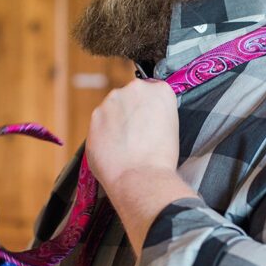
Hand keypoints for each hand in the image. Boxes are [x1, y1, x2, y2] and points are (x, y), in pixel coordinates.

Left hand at [85, 78, 179, 195]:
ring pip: (113, 109)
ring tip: (124, 144)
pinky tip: (113, 148)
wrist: (140, 176)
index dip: (150, 109)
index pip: (152, 91)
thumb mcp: (171, 127)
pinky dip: (104, 133)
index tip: (149, 120)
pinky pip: (100, 122)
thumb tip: (146, 116)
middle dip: (130, 112)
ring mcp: (112, 100)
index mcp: (159, 90)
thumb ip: (156, 112)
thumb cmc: (160, 158)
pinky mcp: (95, 115)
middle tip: (136, 134)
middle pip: (130, 97)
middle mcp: (134, 89)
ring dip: (116, 122)